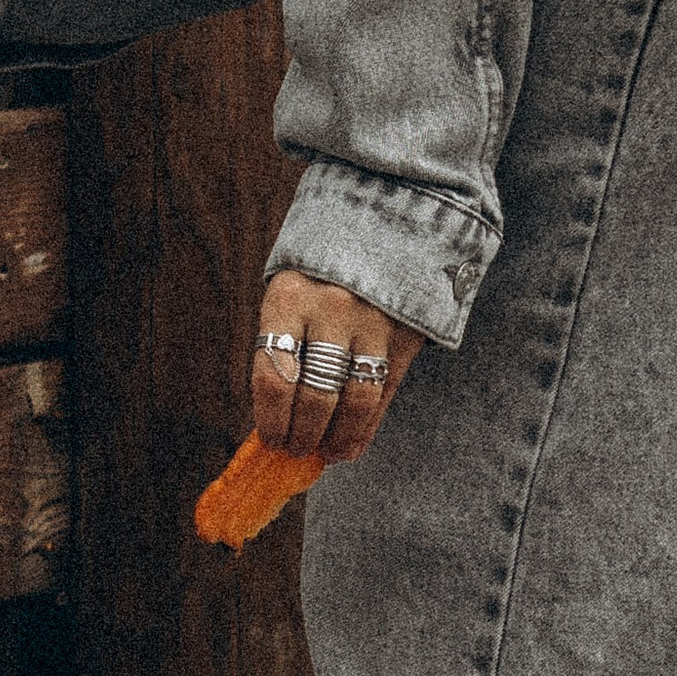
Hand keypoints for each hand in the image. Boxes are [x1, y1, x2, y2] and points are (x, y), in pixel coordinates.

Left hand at [251, 269, 421, 463]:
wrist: (385, 221)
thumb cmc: (320, 269)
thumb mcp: (290, 290)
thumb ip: (284, 344)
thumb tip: (275, 416)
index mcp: (288, 298)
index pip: (273, 375)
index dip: (271, 418)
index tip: (270, 438)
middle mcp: (332, 311)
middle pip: (315, 395)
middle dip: (302, 434)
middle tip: (295, 451)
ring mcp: (374, 323)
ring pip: (354, 402)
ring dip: (338, 438)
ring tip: (327, 454)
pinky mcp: (406, 334)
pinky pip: (385, 393)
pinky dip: (367, 427)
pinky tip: (353, 443)